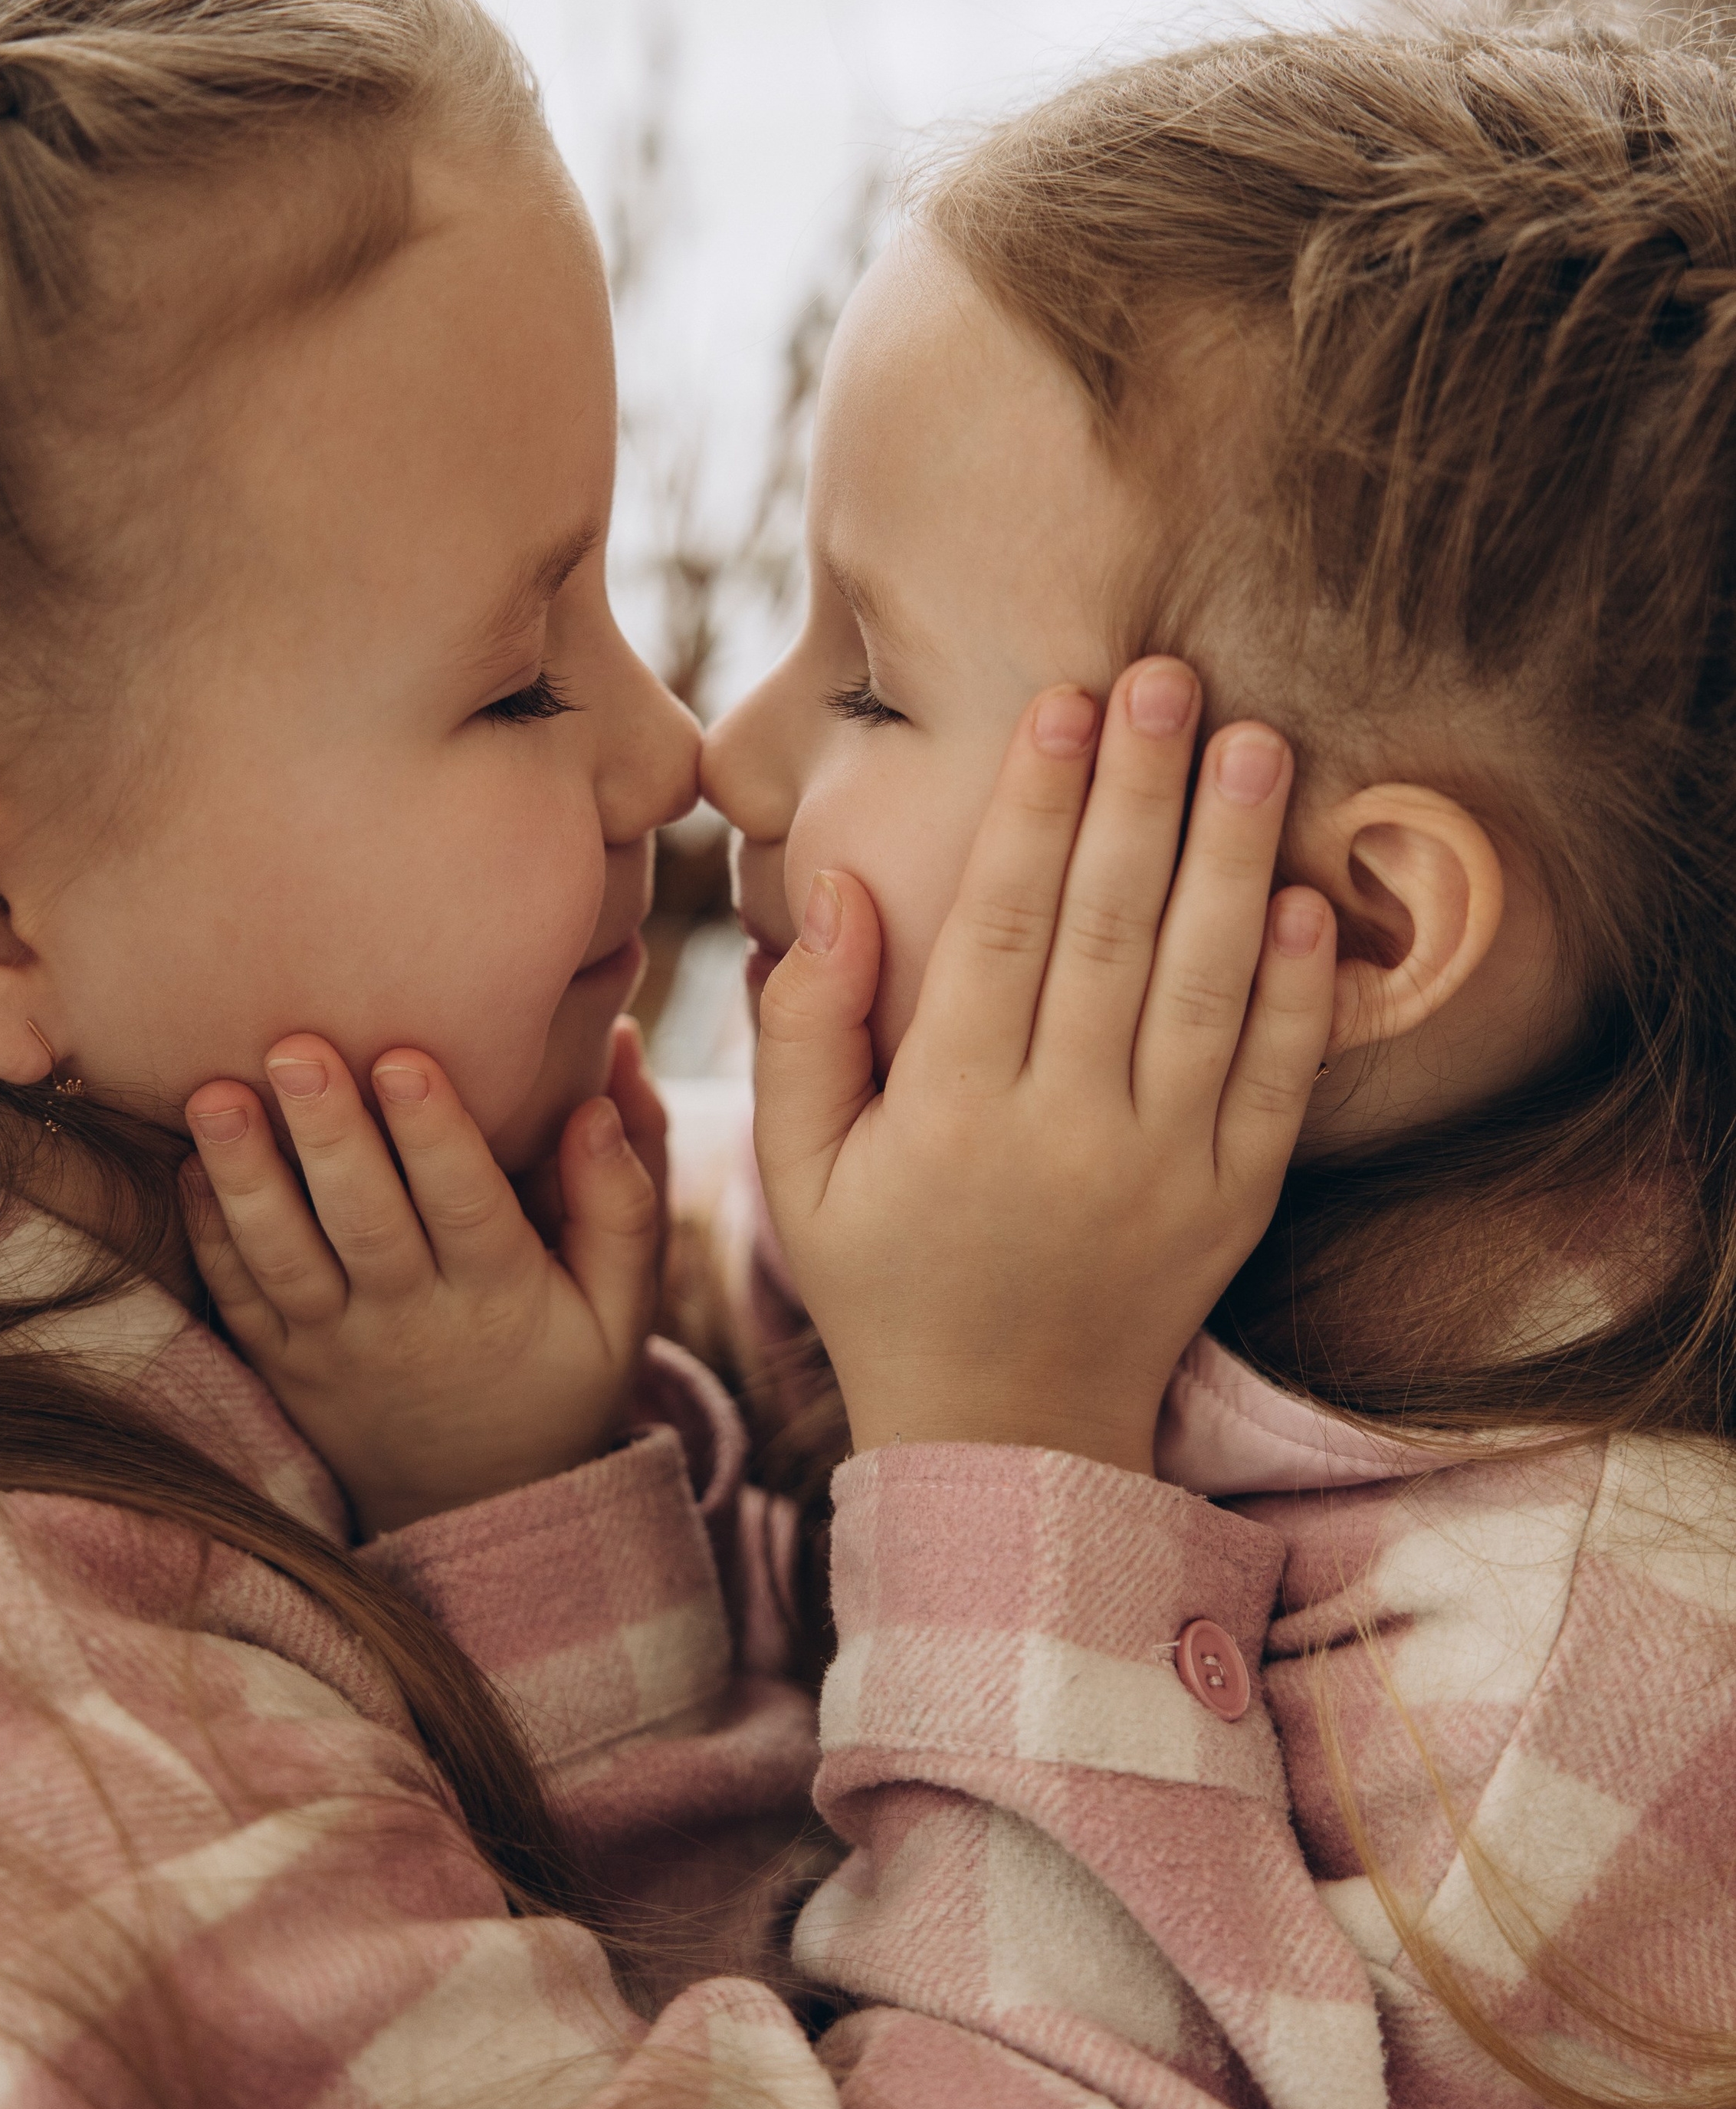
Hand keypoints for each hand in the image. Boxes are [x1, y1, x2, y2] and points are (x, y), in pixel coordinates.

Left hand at [181, 1019, 665, 1532]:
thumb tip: (599, 1099)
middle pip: (365, 1223)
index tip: (404, 1055)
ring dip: (246, 1175)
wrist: (480, 1501)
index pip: (466, 1206)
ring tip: (214, 1094)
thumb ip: (621, 1202)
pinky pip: (240, 1299)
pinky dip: (211, 1234)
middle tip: (294, 1048)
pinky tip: (191, 1162)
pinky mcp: (283, 1364)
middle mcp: (413, 1323)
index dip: (435, 1133)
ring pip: (285, 1258)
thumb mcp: (620, 1308)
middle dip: (329, 1134)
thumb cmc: (560, 1372)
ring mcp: (338, 1347)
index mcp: (503, 1297)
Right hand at [753, 662, 1336, 1475]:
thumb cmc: (883, 1279)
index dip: (1035, 807)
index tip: (1063, 703)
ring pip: (1205, 986)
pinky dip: (1298, 989)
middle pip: (1112, 930)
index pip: (1004, 927)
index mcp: (952, 1112)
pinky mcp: (1233, 1202)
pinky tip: (1306, 897)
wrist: (1003, 1432)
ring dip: (1233, 856)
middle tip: (1170, 676)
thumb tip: (838, 892)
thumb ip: (804, 1032)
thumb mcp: (801, 1171)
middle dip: (1142, 792)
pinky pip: (1276, 1080)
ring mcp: (1164, 1169)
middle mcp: (1066, 1131)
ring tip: (1254, 743)